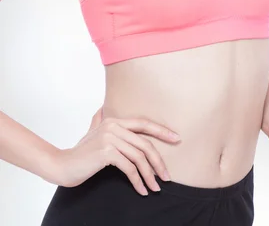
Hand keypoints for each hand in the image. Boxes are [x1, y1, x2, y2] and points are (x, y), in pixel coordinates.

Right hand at [50, 106, 180, 195]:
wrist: (62, 166)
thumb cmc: (81, 153)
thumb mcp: (94, 133)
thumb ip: (101, 121)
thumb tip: (105, 108)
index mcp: (115, 120)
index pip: (144, 124)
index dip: (162, 131)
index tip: (177, 139)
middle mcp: (113, 126)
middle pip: (145, 144)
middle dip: (159, 161)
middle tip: (167, 176)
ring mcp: (110, 138)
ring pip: (139, 157)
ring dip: (150, 175)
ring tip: (156, 187)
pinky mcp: (106, 152)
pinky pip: (129, 168)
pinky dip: (138, 180)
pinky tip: (142, 190)